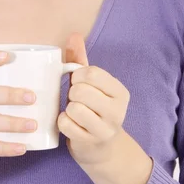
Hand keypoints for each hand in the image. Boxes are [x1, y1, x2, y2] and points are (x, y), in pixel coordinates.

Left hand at [57, 32, 129, 166]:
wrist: (103, 148)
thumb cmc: (94, 108)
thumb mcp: (91, 84)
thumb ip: (81, 59)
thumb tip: (73, 35)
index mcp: (120, 92)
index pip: (92, 73)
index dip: (78, 75)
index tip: (78, 81)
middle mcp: (117, 111)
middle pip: (81, 90)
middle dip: (72, 92)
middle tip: (76, 99)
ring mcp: (104, 130)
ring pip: (74, 108)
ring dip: (68, 108)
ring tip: (74, 111)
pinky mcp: (90, 143)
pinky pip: (66, 124)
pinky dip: (63, 122)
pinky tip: (71, 124)